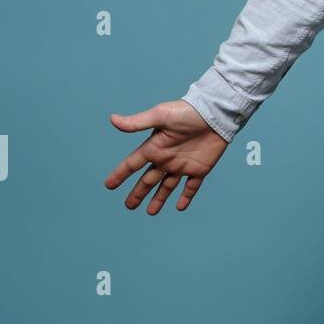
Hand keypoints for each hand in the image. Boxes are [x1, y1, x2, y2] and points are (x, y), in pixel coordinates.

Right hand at [104, 100, 228, 213]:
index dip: (120, 174)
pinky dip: (186, 197)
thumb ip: (137, 122)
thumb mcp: (160, 116)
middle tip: (129, 206)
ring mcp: (183, 165)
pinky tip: (179, 207)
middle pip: (148, 180)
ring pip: (167, 186)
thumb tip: (113, 119)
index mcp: (154, 147)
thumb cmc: (187, 111)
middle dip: (138, 193)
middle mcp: (166, 158)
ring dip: (158, 199)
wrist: (215, 113)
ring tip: (150, 212)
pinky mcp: (200, 169)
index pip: (132, 164)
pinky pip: (191, 187)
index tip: (108, 186)